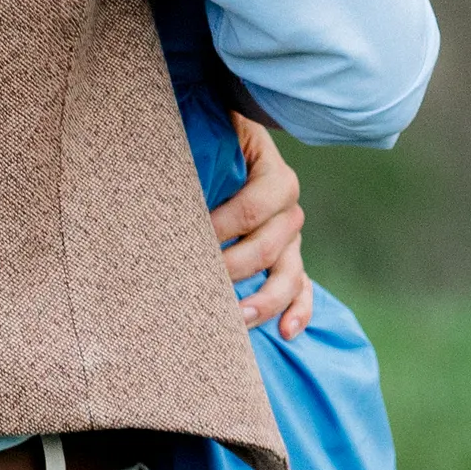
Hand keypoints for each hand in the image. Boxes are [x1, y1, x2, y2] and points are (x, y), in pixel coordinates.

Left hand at [210, 114, 312, 340]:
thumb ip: (201, 153)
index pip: (253, 207)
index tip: (190, 238)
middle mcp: (289, 209)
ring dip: (265, 300)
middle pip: (268, 247)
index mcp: (275, 176)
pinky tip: (286, 332)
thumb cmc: (216, 143)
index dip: (222, 225)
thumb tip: (167, 182)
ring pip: (288, 275)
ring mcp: (292, 238)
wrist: (235, 144)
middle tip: (201, 284)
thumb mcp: (213, 137)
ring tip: (239, 320)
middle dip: (234, 269)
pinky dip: (299, 311)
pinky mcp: (290, 260)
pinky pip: (303, 288)